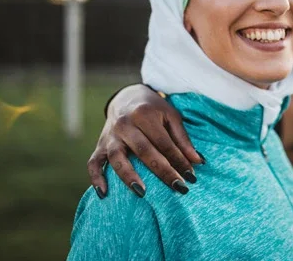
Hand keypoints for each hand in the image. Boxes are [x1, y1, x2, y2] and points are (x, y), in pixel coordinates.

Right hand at [87, 84, 203, 198]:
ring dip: (128, 176)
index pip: (164, 142)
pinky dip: (97, 178)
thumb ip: (183, 139)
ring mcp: (110, 136)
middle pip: (143, 151)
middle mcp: (124, 124)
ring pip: (117, 158)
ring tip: (142, 193)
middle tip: (178, 187)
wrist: (126, 97)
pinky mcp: (99, 145)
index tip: (191, 177)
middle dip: (162, 171)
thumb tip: (198, 161)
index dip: (179, 160)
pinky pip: (94, 163)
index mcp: (144, 114)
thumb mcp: (171, 116)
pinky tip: (105, 194)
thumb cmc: (153, 110)